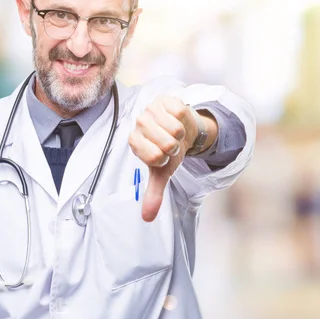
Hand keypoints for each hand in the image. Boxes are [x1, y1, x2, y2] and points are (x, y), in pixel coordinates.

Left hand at [128, 96, 198, 221]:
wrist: (182, 129)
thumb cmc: (169, 151)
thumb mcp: (162, 172)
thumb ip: (154, 194)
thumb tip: (147, 219)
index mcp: (134, 142)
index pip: (153, 157)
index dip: (165, 159)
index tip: (163, 156)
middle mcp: (139, 124)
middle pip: (166, 144)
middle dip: (175, 147)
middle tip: (171, 143)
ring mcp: (151, 110)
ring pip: (175, 129)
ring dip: (181, 134)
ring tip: (175, 133)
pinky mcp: (165, 100)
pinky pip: (180, 114)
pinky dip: (184, 120)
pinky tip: (178, 120)